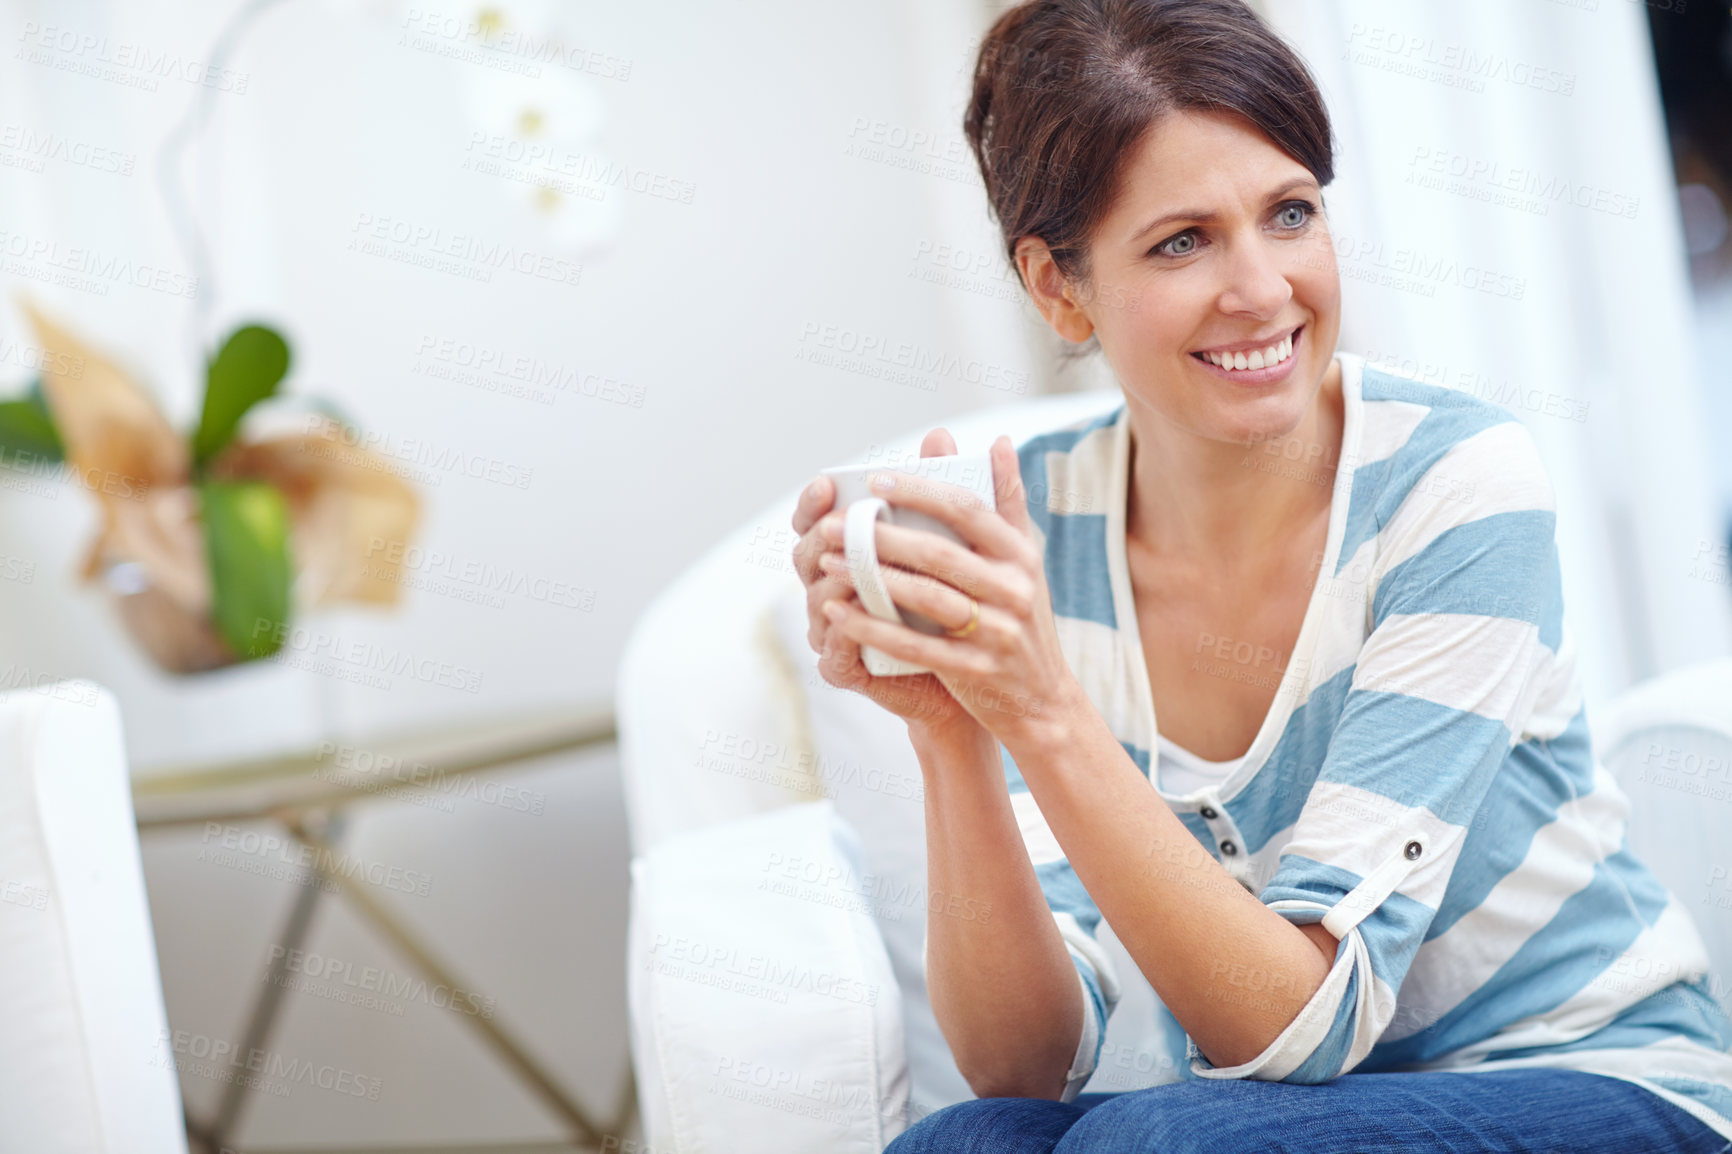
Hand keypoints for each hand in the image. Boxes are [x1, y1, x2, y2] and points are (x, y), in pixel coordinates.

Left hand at [817, 434, 1081, 747]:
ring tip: (827, 563)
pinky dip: (875, 630)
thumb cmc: (1022, 618)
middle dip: (881, 535)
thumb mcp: (1024, 560)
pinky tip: (840, 616)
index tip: (877, 479)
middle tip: (834, 523)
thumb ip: (1006, 502)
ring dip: (872, 579)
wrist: (1043, 700)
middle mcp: (1014, 590)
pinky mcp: (974, 671)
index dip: (922, 491)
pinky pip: (917, 647)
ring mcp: (996, 632)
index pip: (968, 510)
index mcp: (1021, 555)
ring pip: (926, 598)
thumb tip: (996, 439)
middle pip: (940, 553)